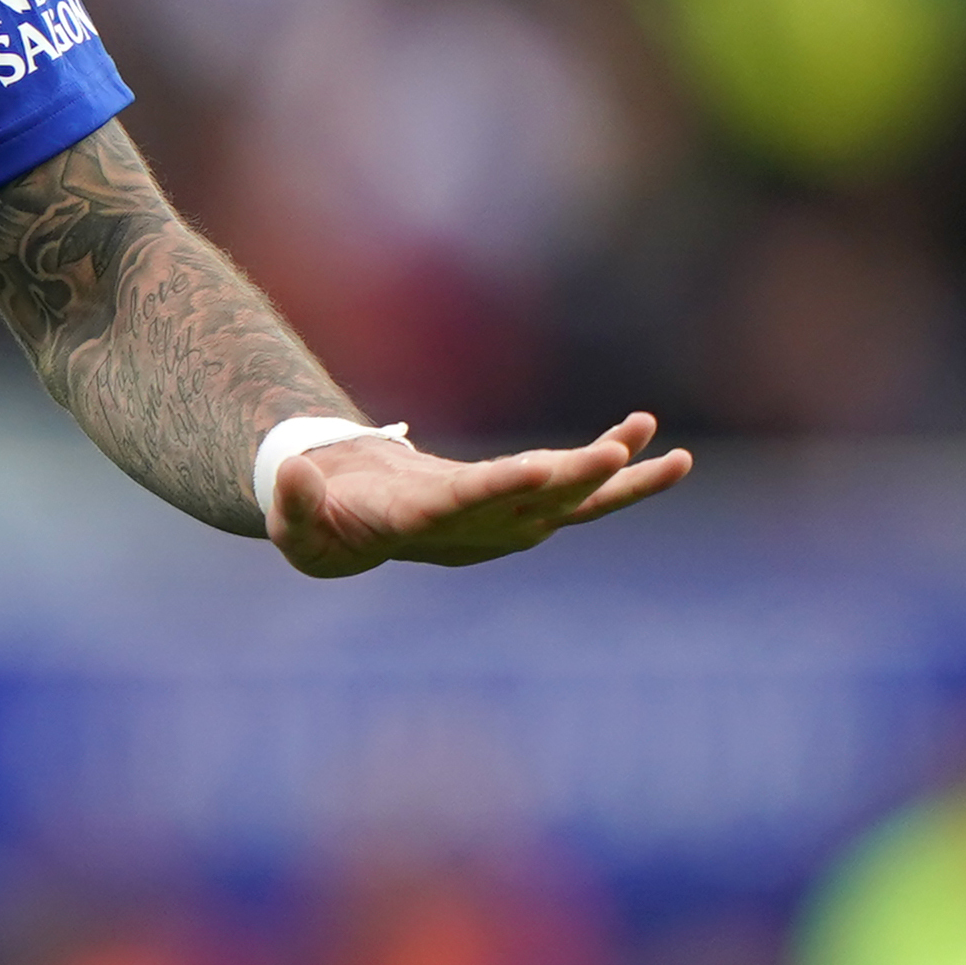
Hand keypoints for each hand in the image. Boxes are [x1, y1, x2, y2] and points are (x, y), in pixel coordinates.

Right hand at [265, 411, 688, 578]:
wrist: (349, 527)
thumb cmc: (316, 523)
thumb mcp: (296, 524)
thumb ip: (293, 504)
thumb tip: (290, 472)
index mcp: (419, 525)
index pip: (465, 504)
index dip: (503, 486)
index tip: (540, 466)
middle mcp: (475, 529)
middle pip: (535, 506)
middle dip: (577, 480)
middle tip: (617, 455)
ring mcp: (504, 519)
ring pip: (574, 501)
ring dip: (620, 477)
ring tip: (675, 455)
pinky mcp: (518, 501)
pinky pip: (575, 487)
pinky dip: (612, 463)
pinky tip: (646, 435)